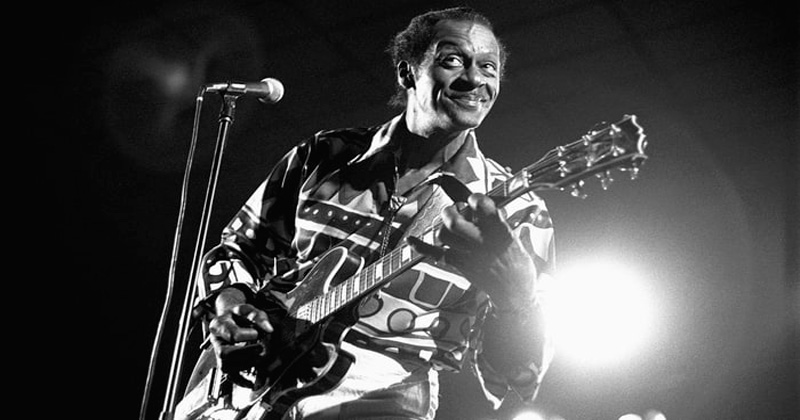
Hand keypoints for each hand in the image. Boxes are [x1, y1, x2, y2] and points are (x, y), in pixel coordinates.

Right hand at [208, 303, 272, 385]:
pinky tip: (252, 382)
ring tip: (259, 358)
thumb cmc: (240, 315)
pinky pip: (229, 376)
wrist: (232, 318)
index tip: (256, 334)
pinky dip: (241, 381)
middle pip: (224, 353)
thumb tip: (269, 329)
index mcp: (219, 324)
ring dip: (245, 365)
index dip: (243, 335)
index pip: (229, 333)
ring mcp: (219, 353)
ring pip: (226, 366)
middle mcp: (216, 340)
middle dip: (244, 353)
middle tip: (260, 348)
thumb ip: (258, 317)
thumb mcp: (249, 309)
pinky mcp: (225, 362)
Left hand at [410, 193, 534, 309]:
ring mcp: (469, 255)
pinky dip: (422, 247)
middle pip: (455, 221)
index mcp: (500, 232)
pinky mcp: (461, 266)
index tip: (474, 199)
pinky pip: (437, 254)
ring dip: (442, 226)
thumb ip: (501, 224)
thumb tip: (489, 208)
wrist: (515, 295)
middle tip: (456, 209)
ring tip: (448, 223)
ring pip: (444, 235)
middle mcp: (482, 242)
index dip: (476, 199)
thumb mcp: (517, 240)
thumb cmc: (518, 267)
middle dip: (451, 211)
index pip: (483, 207)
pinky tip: (412, 240)